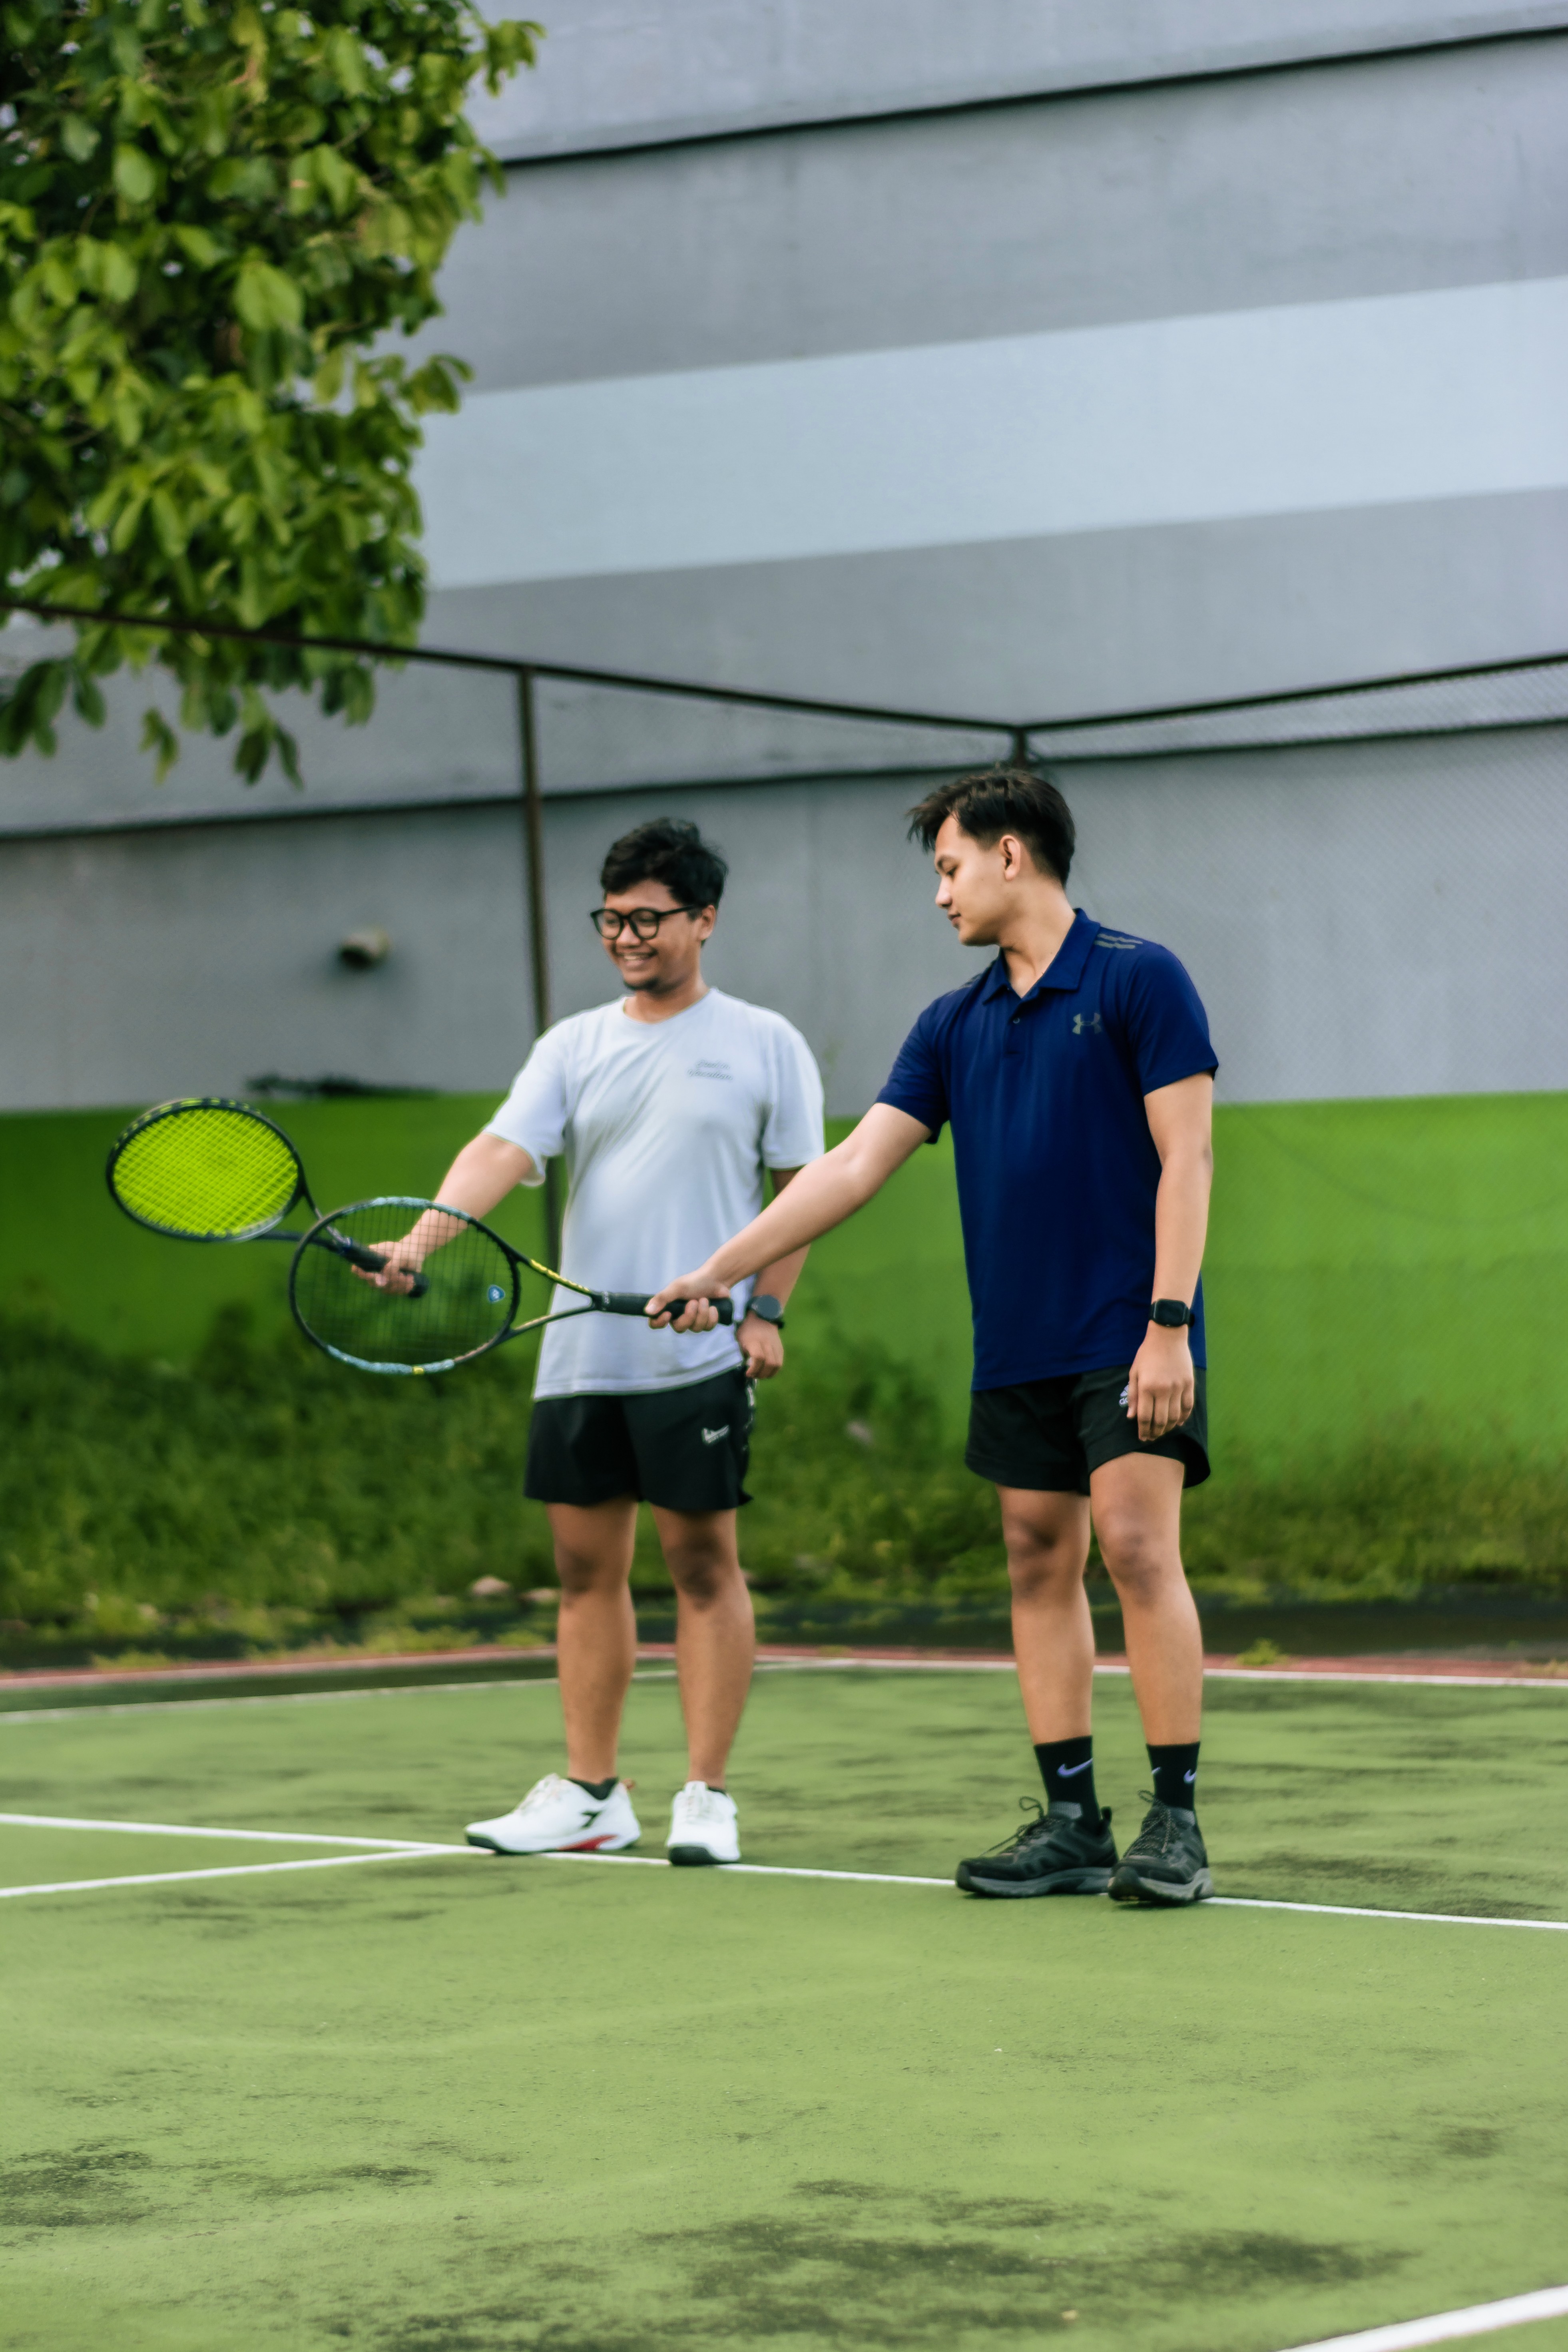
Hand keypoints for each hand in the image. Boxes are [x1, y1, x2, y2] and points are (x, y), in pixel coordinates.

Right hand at [352, 1234, 424, 1294]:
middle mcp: (373, 1271)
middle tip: (401, 1275)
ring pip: (385, 1290)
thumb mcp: (401, 1255)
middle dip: (389, 1281)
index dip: (360, 1274)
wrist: (415, 1255)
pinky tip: (410, 1279)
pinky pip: (395, 1292)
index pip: (357, 1269)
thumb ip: (393, 1264)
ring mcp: (382, 1280)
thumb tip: (385, 1276)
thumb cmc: (405, 1250)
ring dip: (399, 1284)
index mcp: (371, 1258)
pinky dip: (404, 1288)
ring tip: (408, 1276)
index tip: (373, 1274)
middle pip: (372, 1283)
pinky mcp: (391, 1287)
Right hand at [646, 1268, 730, 1331]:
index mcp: (668, 1307)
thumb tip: (647, 1311)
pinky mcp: (706, 1322)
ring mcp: (693, 1321)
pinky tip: (713, 1307)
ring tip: (705, 1300)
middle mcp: (679, 1316)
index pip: (655, 1323)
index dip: (659, 1323)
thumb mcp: (677, 1288)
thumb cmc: (695, 1281)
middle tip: (694, 1302)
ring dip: (702, 1313)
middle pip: (679, 1328)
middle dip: (689, 1316)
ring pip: (695, 1329)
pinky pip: (707, 1327)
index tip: (668, 1314)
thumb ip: (662, 1299)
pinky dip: (712, 1317)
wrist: (717, 1279)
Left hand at [739, 1310, 783, 1379]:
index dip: (754, 1369)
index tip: (747, 1373)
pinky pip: (780, 1362)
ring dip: (769, 1374)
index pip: (758, 1357)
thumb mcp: (739, 1340)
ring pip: (777, 1364)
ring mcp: (776, 1345)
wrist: (761, 1317)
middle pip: (770, 1363)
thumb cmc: (746, 1330)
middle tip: (754, 1375)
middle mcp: (767, 1343)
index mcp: (754, 1340)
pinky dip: (774, 1370)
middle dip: (761, 1374)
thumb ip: (741, 1354)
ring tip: (761, 1374)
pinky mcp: (781, 1348)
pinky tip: (767, 1371)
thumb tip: (744, 1369)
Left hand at [1125, 1325, 1193, 1441]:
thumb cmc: (1147, 1353)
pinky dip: (1184, 1417)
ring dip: (1169, 1428)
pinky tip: (1179, 1423)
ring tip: (1163, 1432)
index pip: (1145, 1417)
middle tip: (1152, 1437)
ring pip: (1175, 1417)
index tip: (1142, 1437)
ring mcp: (1178, 1387)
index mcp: (1147, 1387)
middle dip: (1155, 1433)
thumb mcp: (1134, 1372)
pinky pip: (1188, 1406)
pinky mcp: (1189, 1384)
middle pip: (1161, 1420)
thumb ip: (1133, 1396)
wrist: (1168, 1336)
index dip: (1143, 1430)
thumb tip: (1131, 1417)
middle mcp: (1163, 1390)